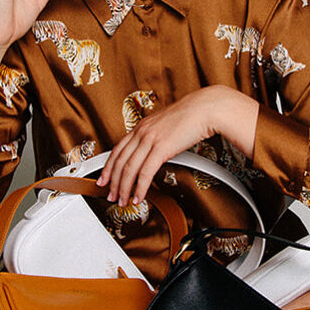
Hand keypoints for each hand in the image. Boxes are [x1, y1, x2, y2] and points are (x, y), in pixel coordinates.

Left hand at [97, 86, 258, 205]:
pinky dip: (140, 188)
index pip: (117, 150)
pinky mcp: (162, 148)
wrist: (205, 109)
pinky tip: (139, 197)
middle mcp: (142, 132)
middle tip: (111, 196)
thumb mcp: (165, 124)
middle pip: (120, 162)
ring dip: (124, 188)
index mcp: (141, 126)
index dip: (108, 167)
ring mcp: (150, 140)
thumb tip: (152, 150)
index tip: (104, 179)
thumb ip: (155, 136)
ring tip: (124, 201)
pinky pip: (146, 173)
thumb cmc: (191, 116)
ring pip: (129, 169)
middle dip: (113, 182)